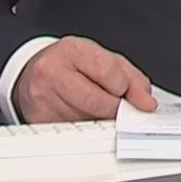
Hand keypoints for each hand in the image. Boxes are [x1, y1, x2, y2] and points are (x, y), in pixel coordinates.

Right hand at [12, 36, 156, 122]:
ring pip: (86, 120)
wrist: (33, 73)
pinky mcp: (38, 119)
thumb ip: (131, 78)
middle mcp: (52, 71)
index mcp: (73, 50)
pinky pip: (72, 132)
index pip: (107, 71)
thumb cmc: (72, 65)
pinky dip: (84, 127)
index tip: (129, 94)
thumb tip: (146, 103)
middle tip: (117, 106)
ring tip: (94, 105)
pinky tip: (81, 114)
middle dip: (114, 108)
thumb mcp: (104, 59)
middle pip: (97, 101)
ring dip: (99, 119)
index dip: (124, 87)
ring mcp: (42, 97)